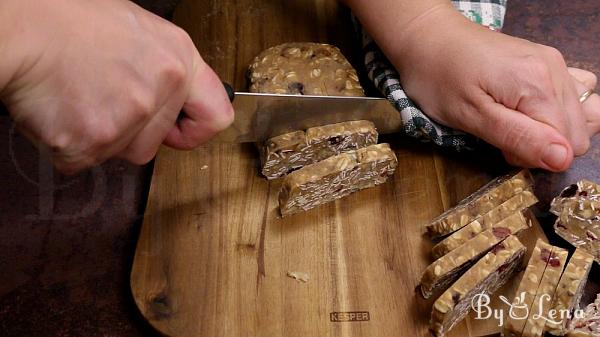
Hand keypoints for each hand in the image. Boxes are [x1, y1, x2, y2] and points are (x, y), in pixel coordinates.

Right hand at [0, 0, 232, 173]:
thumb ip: (166, 70)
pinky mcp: (89, 146)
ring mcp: (125, 123)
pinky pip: (85, 160)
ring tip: (78, 95)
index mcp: (178, 63)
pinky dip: (70, 143)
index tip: (178, 129)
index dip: (194, 129)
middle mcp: (158, 95)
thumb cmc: (71, 21)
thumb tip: (176, 102)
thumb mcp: (140, 32)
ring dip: (100, 136)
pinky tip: (62, 110)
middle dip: (131, 130)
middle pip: (155, 144)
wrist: (20, 29)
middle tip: (101, 95)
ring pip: (121, 153)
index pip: (216, 118)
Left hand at [386, 5, 598, 171]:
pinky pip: (572, 95)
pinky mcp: (546, 62)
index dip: (531, 154)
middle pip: (577, 132)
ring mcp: (553, 64)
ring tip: (514, 122)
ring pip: (580, 116)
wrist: (429, 39)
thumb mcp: (471, 117)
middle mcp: (555, 71)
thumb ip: (518, 138)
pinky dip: (556, 110)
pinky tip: (527, 109)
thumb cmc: (440, 77)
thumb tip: (561, 159)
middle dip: (542, 145)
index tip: (501, 146)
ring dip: (551, 129)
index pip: (564, 144)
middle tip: (502, 133)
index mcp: (539, 85)